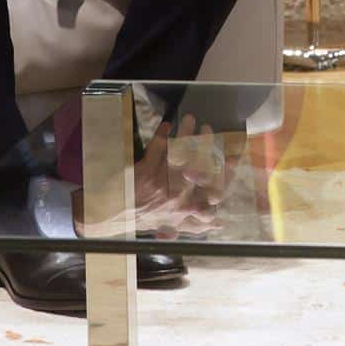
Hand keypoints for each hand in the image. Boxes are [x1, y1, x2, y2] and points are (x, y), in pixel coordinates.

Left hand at [73, 115, 225, 239]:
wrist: (109, 217)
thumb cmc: (142, 220)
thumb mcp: (172, 226)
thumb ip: (196, 224)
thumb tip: (219, 225)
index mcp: (185, 209)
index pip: (212, 189)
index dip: (225, 173)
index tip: (235, 157)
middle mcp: (176, 196)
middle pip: (197, 165)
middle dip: (206, 144)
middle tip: (209, 129)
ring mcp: (160, 183)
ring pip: (179, 154)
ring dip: (186, 133)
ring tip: (191, 119)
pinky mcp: (144, 171)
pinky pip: (157, 149)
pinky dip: (162, 135)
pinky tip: (167, 126)